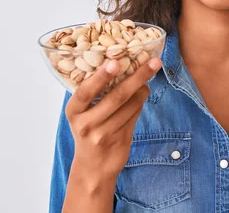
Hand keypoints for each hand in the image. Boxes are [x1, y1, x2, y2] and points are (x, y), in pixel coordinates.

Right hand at [64, 56, 162, 180]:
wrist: (93, 167)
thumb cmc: (88, 131)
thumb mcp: (82, 114)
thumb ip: (95, 94)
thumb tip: (121, 65)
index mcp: (74, 112)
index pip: (85, 91)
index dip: (101, 77)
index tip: (115, 62)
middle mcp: (87, 124)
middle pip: (117, 96)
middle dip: (138, 77)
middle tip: (154, 62)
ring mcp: (104, 134)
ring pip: (131, 105)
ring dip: (142, 90)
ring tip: (146, 80)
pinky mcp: (120, 140)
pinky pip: (135, 115)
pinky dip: (140, 102)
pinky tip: (142, 95)